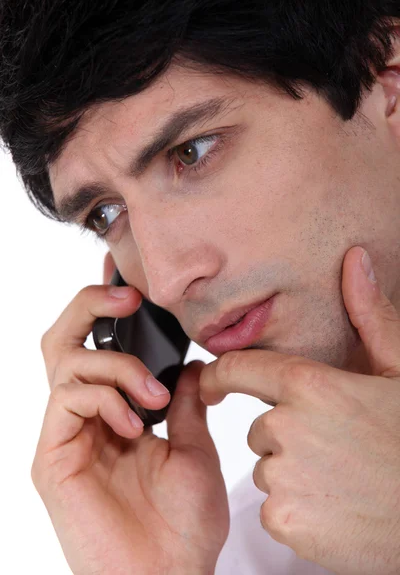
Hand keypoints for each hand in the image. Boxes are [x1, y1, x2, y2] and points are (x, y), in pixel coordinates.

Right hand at [31, 252, 228, 574]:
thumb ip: (186, 403)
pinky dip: (105, 398)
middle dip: (91, 306)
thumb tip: (191, 364)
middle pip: (63, 339)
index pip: (97, 346)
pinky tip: (136, 426)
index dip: (103, 309)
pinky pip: (68, 399)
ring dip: (116, 365)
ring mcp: (64, 436)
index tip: (128, 283)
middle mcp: (83, 419)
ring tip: (154, 398)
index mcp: (114, 413)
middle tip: (127, 299)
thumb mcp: (195, 448)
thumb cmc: (183, 526)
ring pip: (66, 361)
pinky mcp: (51, 457)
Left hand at [199, 246, 399, 574]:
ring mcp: (283, 476)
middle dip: (286, 437)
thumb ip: (370, 316)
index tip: (211, 384)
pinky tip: (338, 509)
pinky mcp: (285, 521)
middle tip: (337, 449)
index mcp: (310, 386)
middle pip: (260, 429)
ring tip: (342, 480)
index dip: (218, 376)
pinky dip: (298, 512)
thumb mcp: (399, 372)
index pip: (239, 370)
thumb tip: (356, 262)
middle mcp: (287, 428)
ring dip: (293, 474)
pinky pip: (275, 509)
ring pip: (267, 469)